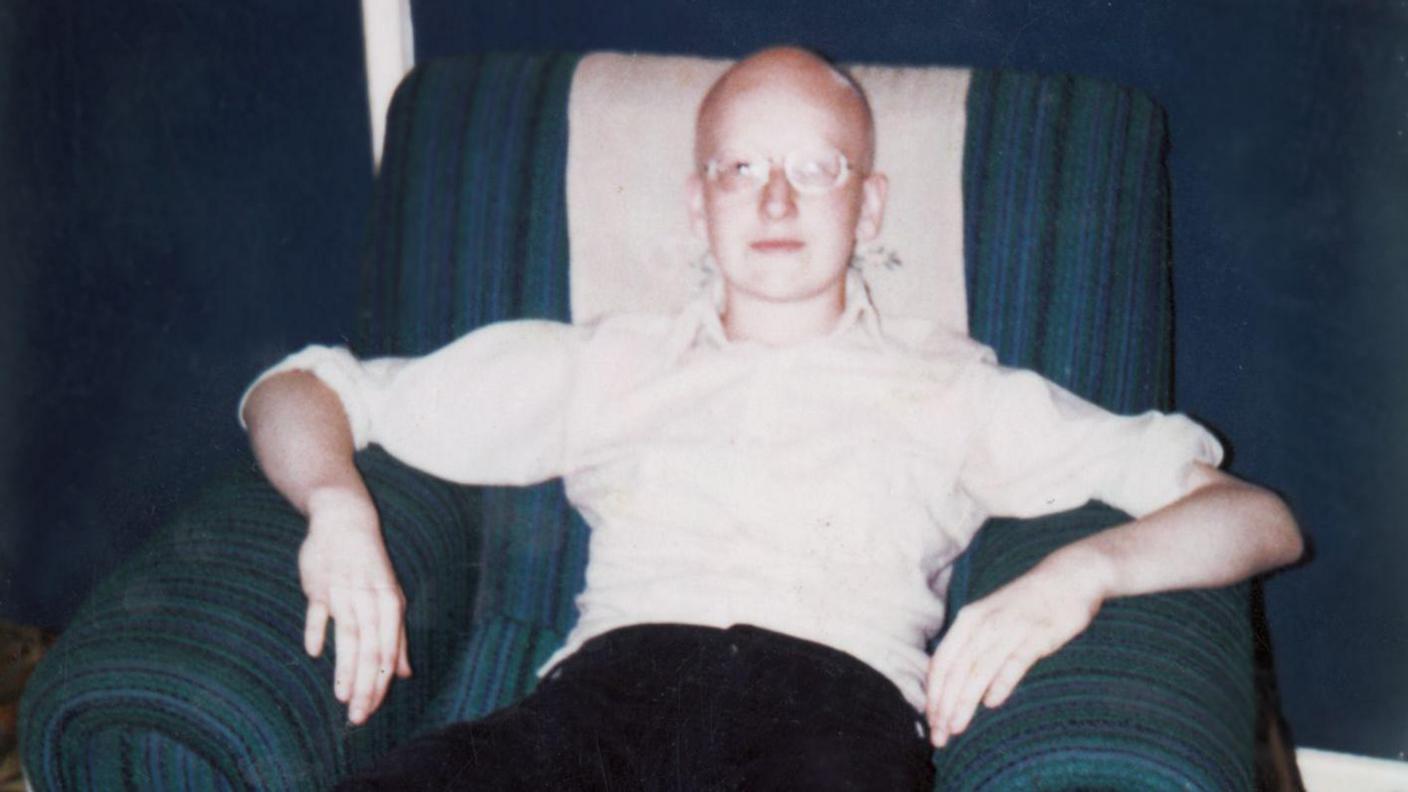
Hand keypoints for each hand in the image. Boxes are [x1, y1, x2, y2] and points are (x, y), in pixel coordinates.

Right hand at [299, 488, 411, 724]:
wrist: (346, 522)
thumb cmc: (371, 568)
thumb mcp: (390, 601)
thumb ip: (395, 639)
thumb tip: (403, 674)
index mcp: (390, 606)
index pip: (386, 654)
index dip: (379, 684)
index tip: (371, 710)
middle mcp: (370, 601)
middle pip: (370, 651)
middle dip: (365, 687)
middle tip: (357, 717)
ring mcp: (344, 593)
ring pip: (349, 636)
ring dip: (346, 668)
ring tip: (343, 697)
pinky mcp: (319, 586)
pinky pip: (319, 612)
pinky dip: (317, 630)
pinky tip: (314, 652)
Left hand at [925, 547, 1110, 747]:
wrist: (1067, 577)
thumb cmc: (1026, 604)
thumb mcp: (991, 620)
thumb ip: (974, 648)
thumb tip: (955, 685)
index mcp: (968, 620)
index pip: (941, 663)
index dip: (933, 695)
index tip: (931, 722)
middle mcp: (984, 624)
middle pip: (956, 671)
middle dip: (943, 706)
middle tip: (939, 736)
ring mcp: (1010, 629)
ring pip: (978, 670)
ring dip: (965, 701)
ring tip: (956, 727)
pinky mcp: (1037, 635)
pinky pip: (1014, 662)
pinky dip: (1001, 682)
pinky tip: (991, 703)